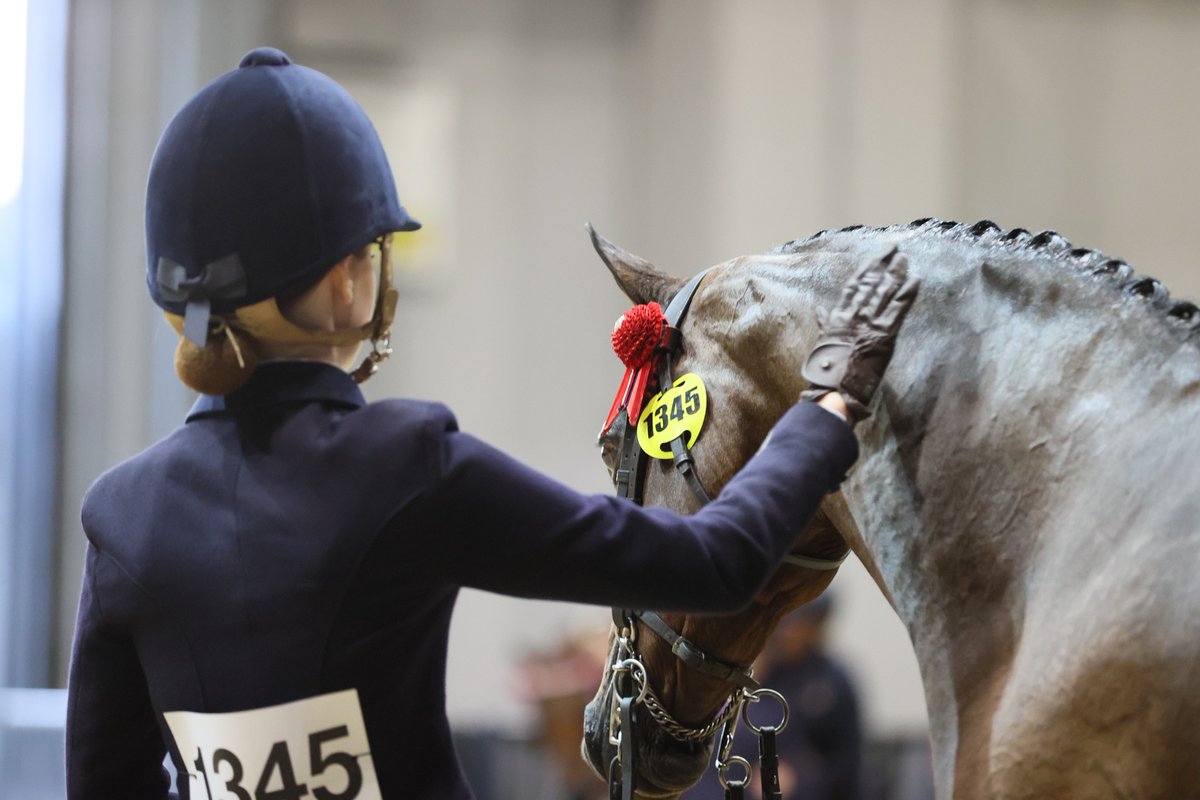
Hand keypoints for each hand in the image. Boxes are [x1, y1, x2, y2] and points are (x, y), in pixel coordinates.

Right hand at [801, 248, 918, 422]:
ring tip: (905, 259)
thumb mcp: (821, 342)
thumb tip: (820, 310)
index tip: (877, 256)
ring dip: (896, 273)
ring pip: (884, 291)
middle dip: (883, 264)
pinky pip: (898, 309)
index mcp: (839, 316)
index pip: (854, 285)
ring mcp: (869, 322)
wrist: (834, 386)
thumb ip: (824, 323)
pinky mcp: (884, 334)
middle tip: (894, 249)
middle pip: (871, 282)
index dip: (867, 268)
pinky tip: (915, 279)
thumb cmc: (825, 370)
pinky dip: (907, 294)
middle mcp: (854, 314)